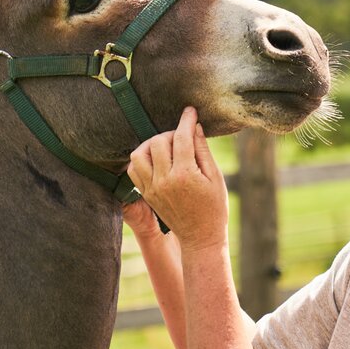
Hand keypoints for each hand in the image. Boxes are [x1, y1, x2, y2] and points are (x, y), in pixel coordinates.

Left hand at [127, 106, 227, 252]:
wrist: (200, 237)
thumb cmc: (214, 207)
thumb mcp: (215, 177)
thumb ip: (203, 150)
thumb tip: (194, 127)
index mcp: (185, 175)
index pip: (181, 137)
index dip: (186, 120)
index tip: (190, 111)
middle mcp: (165, 180)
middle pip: (158, 142)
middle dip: (171, 133)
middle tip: (183, 137)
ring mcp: (152, 188)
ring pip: (139, 154)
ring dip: (151, 144)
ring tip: (166, 147)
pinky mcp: (146, 194)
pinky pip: (134, 170)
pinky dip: (142, 159)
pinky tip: (156, 159)